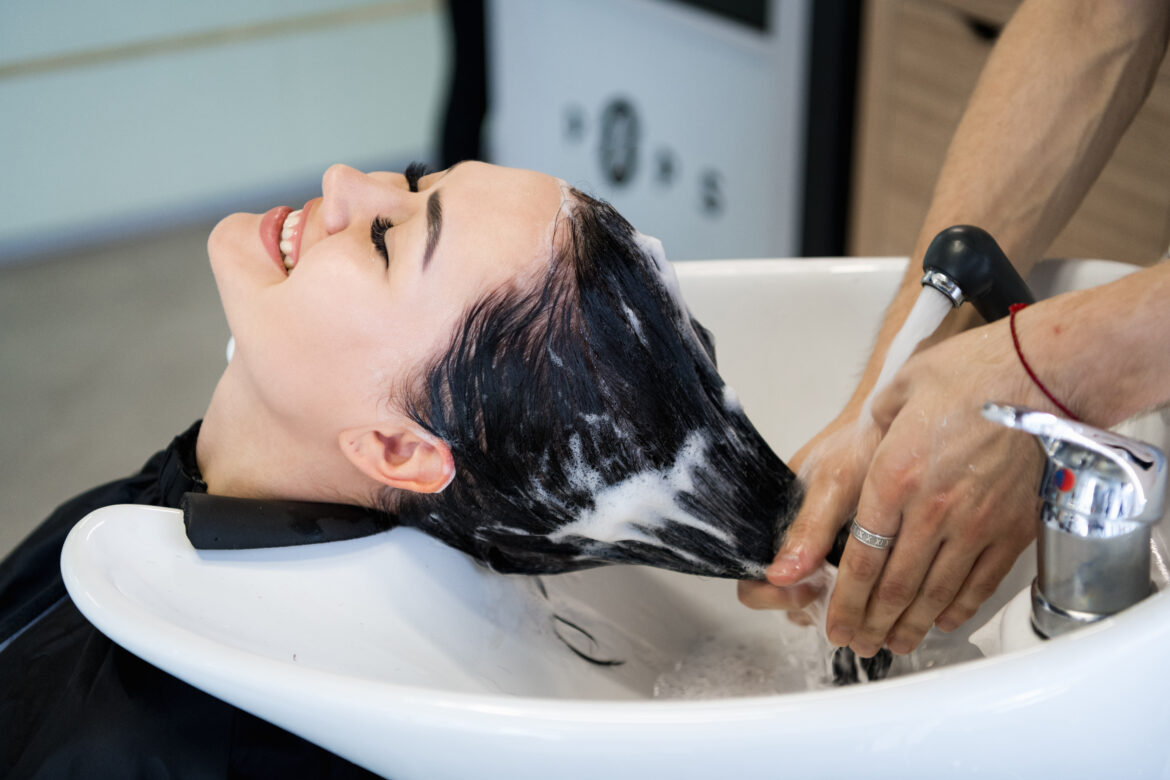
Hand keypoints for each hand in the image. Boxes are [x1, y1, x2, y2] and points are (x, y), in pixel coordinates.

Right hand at [738, 406, 879, 621]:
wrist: (894, 424)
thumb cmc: (855, 445)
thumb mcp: (832, 484)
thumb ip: (807, 528)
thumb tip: (777, 575)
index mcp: (774, 527)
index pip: (751, 582)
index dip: (773, 597)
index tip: (807, 591)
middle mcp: (792, 543)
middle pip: (783, 598)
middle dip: (809, 605)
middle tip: (840, 596)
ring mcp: (819, 552)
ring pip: (814, 599)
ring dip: (836, 602)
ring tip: (867, 590)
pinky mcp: (848, 554)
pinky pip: (841, 588)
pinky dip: (858, 592)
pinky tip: (881, 581)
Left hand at [825, 321, 1044, 655]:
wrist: (1039, 373)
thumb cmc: (966, 374)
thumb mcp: (891, 399)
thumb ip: (858, 450)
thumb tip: (820, 507)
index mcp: (894, 478)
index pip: (861, 559)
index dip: (844, 602)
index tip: (833, 622)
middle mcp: (933, 510)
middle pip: (894, 586)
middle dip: (869, 623)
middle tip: (854, 644)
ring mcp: (976, 524)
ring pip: (936, 593)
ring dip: (909, 625)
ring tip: (892, 644)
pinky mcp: (1011, 528)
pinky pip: (980, 582)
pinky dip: (958, 608)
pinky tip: (942, 620)